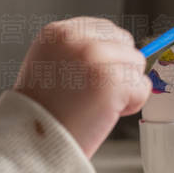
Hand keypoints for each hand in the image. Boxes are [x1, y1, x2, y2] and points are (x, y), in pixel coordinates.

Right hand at [13, 17, 151, 157]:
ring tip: (95, 104)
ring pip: (136, 65)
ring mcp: (95, 58)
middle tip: (92, 94)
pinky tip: (105, 113)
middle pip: (125, 43)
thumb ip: (78, 52)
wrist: (31, 143)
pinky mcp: (112, 81)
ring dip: (124, 89)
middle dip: (118, 69)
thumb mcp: (49, 65)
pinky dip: (130, 105)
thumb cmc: (41, 113)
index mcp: (57, 33)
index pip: (105, 29)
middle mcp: (75, 39)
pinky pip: (142, 88)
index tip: (92, 77)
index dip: (107, 56)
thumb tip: (121, 50)